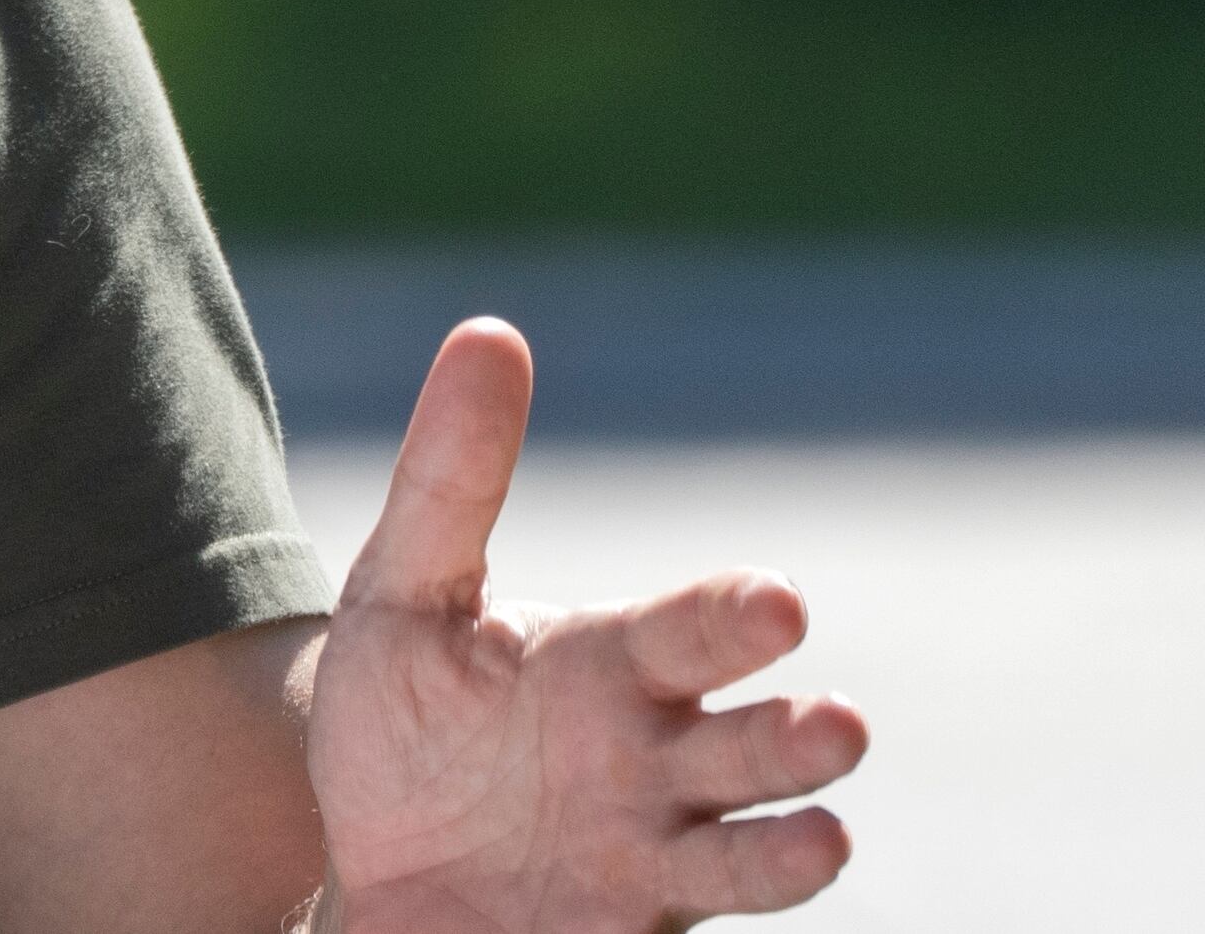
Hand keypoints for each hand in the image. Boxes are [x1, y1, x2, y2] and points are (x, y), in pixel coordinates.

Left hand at [309, 320, 867, 930]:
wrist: (371, 862)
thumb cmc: (401, 724)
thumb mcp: (405, 595)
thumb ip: (450, 477)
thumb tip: (490, 330)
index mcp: (616, 663)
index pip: (695, 632)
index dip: (734, 619)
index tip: (773, 605)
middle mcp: (661, 750)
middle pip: (754, 736)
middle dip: (797, 732)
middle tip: (832, 722)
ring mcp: (663, 839)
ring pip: (761, 823)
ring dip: (802, 821)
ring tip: (829, 805)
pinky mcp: (641, 915)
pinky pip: (726, 891)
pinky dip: (772, 875)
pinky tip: (813, 849)